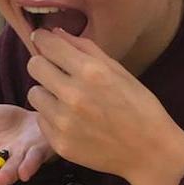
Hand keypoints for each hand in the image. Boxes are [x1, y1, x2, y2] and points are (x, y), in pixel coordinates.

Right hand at [0, 104, 53, 184]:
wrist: (27, 116)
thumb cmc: (0, 123)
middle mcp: (0, 163)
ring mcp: (19, 159)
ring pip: (12, 170)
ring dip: (7, 176)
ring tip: (2, 179)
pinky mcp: (38, 152)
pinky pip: (33, 161)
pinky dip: (29, 166)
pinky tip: (24, 172)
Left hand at [25, 29, 183, 184]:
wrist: (150, 152)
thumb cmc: (139, 107)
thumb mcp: (119, 71)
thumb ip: (85, 49)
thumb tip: (55, 33)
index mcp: (91, 72)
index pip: (48, 45)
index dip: (43, 39)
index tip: (43, 40)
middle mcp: (73, 95)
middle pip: (34, 66)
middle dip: (43, 64)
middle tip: (56, 71)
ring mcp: (64, 121)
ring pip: (34, 93)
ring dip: (47, 92)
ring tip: (67, 99)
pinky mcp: (59, 142)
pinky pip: (41, 119)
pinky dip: (52, 116)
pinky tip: (72, 120)